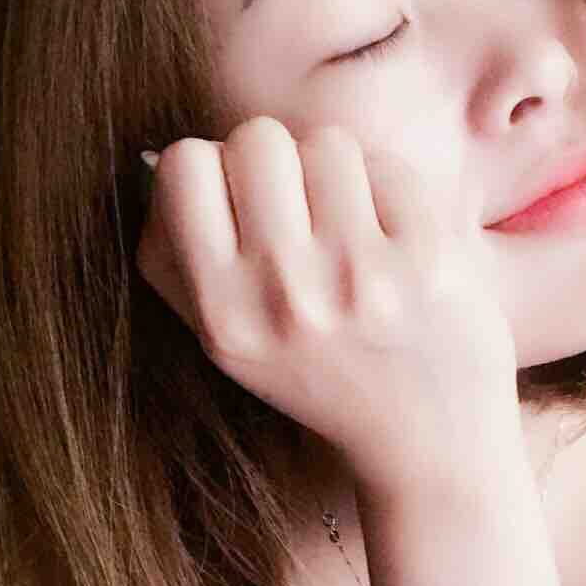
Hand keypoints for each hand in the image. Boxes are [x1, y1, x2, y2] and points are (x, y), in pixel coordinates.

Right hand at [136, 116, 519, 496]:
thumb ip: (177, 260)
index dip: (215, 169)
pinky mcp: (428, 261)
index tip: (243, 205)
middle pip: (257, 139)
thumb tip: (155, 162)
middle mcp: (286, 297)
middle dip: (280, 161)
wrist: (430, 446)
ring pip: (326, 143)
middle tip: (304, 211)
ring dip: (340, 174)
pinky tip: (400, 243)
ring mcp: (359, 278)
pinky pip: (390, 169)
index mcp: (224, 316)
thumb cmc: (325, 377)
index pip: (183, 166)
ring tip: (353, 229)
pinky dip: (394, 194)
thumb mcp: (229, 343)